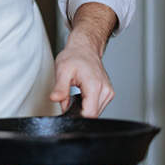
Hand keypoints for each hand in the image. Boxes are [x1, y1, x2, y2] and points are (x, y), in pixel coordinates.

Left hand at [49, 2, 118, 116]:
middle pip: (92, 115)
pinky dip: (87, 105)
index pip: (90, 114)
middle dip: (78, 112)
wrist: (85, 48)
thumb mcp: (62, 70)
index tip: (67, 110)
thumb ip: (60, 88)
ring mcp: (108, 92)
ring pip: (95, 113)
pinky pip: (97, 107)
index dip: (76, 116)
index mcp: (95, 85)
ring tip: (75, 94)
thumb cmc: (74, 56)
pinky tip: (81, 95)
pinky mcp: (108, 93)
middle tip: (68, 99)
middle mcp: (105, 90)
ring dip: (83, 108)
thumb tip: (55, 99)